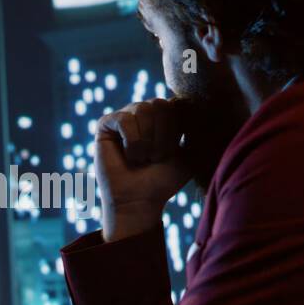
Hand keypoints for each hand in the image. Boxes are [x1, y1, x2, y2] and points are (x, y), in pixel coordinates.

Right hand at [95, 98, 191, 241]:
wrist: (139, 200)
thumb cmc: (163, 180)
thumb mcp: (189, 155)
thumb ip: (197, 131)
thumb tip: (197, 107)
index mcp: (166, 114)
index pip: (178, 104)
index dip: (176, 131)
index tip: (171, 154)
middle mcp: (145, 110)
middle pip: (161, 104)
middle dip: (162, 136)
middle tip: (156, 158)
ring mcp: (126, 115)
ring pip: (143, 110)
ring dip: (147, 142)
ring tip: (142, 159)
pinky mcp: (106, 123)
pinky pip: (125, 120)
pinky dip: (132, 143)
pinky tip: (128, 156)